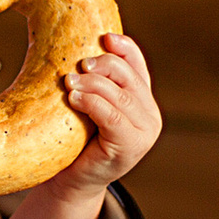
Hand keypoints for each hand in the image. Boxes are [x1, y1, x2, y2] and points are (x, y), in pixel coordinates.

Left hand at [51, 32, 160, 196]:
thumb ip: (94, 83)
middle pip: (129, 77)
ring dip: (93, 84)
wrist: (72, 181)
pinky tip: (74, 98)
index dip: (124, 48)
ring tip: (69, 81)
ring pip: (120, 96)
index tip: (103, 37)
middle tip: (77, 65)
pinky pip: (112, 116)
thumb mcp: (89, 106)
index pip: (138, 65)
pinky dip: (92, 103)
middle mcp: (150, 115)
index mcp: (143, 100)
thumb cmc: (76, 141)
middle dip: (102, 65)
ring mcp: (144, 133)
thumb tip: (78, 50)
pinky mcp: (131, 147)